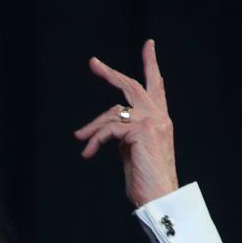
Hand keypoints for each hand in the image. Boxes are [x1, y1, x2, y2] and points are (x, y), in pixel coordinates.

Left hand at [73, 39, 177, 206]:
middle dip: (111, 73)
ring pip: (113, 113)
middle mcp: (159, 117)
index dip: (151, 65)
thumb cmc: (146, 181)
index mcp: (160, 120)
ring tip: (81, 140)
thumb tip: (108, 128)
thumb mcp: (133, 152)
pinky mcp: (141, 131)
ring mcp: (151, 122)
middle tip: (93, 63)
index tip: (149, 45)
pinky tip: (87, 153)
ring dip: (92, 127)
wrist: (159, 197)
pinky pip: (110, 128)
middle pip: (132, 86)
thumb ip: (125, 135)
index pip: (156, 87)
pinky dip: (95, 140)